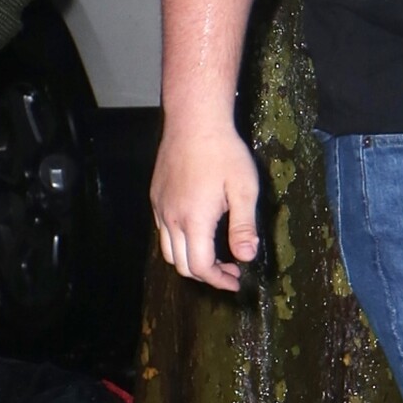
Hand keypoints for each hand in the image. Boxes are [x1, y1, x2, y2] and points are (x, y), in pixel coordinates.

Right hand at [150, 124, 260, 292]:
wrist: (194, 121)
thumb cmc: (223, 152)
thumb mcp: (244, 189)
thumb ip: (244, 226)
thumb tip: (246, 257)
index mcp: (194, 220)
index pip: (200, 266)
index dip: (218, 280)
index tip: (236, 279)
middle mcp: (171, 218)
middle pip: (181, 264)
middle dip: (206, 274)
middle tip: (230, 269)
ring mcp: (160, 207)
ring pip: (168, 250)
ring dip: (189, 260)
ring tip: (213, 253)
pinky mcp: (156, 197)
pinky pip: (162, 231)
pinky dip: (179, 242)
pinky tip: (198, 229)